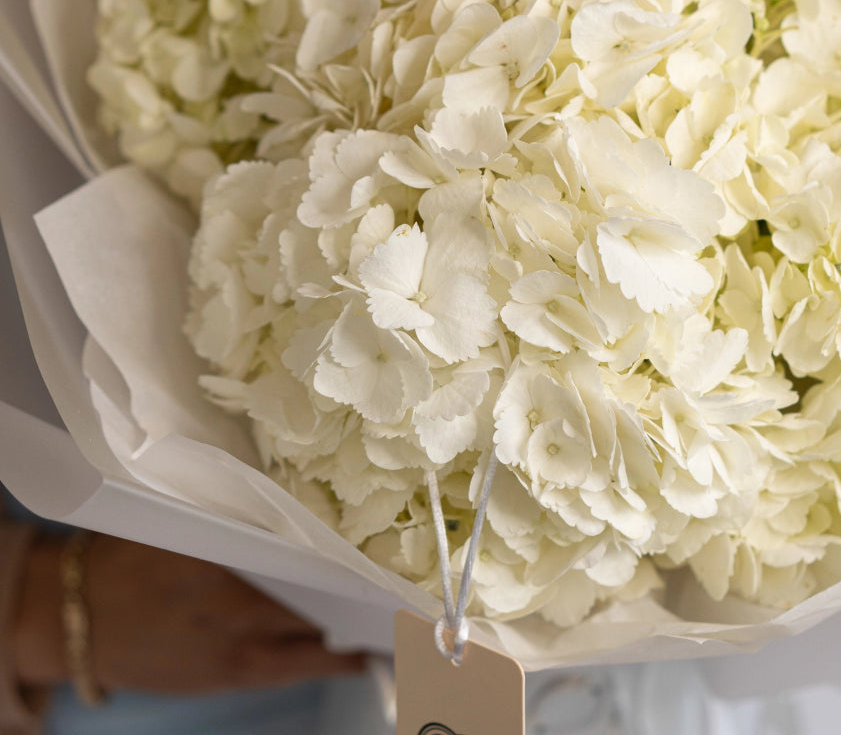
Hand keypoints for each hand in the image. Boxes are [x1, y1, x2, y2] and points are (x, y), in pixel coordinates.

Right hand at [13, 533, 365, 693]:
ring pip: (305, 658)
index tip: (396, 576)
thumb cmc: (133, 554)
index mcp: (229, 579)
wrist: (71, 613)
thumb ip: (250, 524)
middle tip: (413, 606)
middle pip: (317, 623)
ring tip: (398, 631)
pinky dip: (319, 664)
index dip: (355, 583)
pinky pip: (281, 674)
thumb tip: (310, 514)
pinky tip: (351, 657)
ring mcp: (225, 660)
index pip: (309, 580)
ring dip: (350, 646)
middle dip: (363, 616)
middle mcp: (234, 625)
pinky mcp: (216, 681)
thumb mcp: (192, 526)